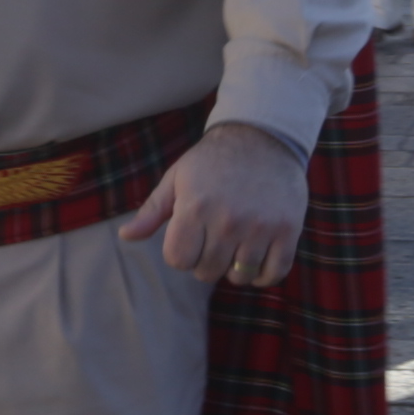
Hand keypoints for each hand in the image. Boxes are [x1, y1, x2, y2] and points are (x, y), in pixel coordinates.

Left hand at [123, 124, 309, 286]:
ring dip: (234, 268)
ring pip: (239, 277)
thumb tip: (125, 237)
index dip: (181, 253)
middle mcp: (228, 220)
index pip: (178, 260)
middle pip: (207, 272)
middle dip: (206, 261)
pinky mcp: (288, 230)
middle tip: (214, 238)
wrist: (263, 137)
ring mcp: (260, 227)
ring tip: (236, 245)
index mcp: (196, 207)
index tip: (190, 237)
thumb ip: (152, 211)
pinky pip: (273, 274)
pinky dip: (263, 275)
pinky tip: (257, 259)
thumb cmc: (213, 160)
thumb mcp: (178, 178)